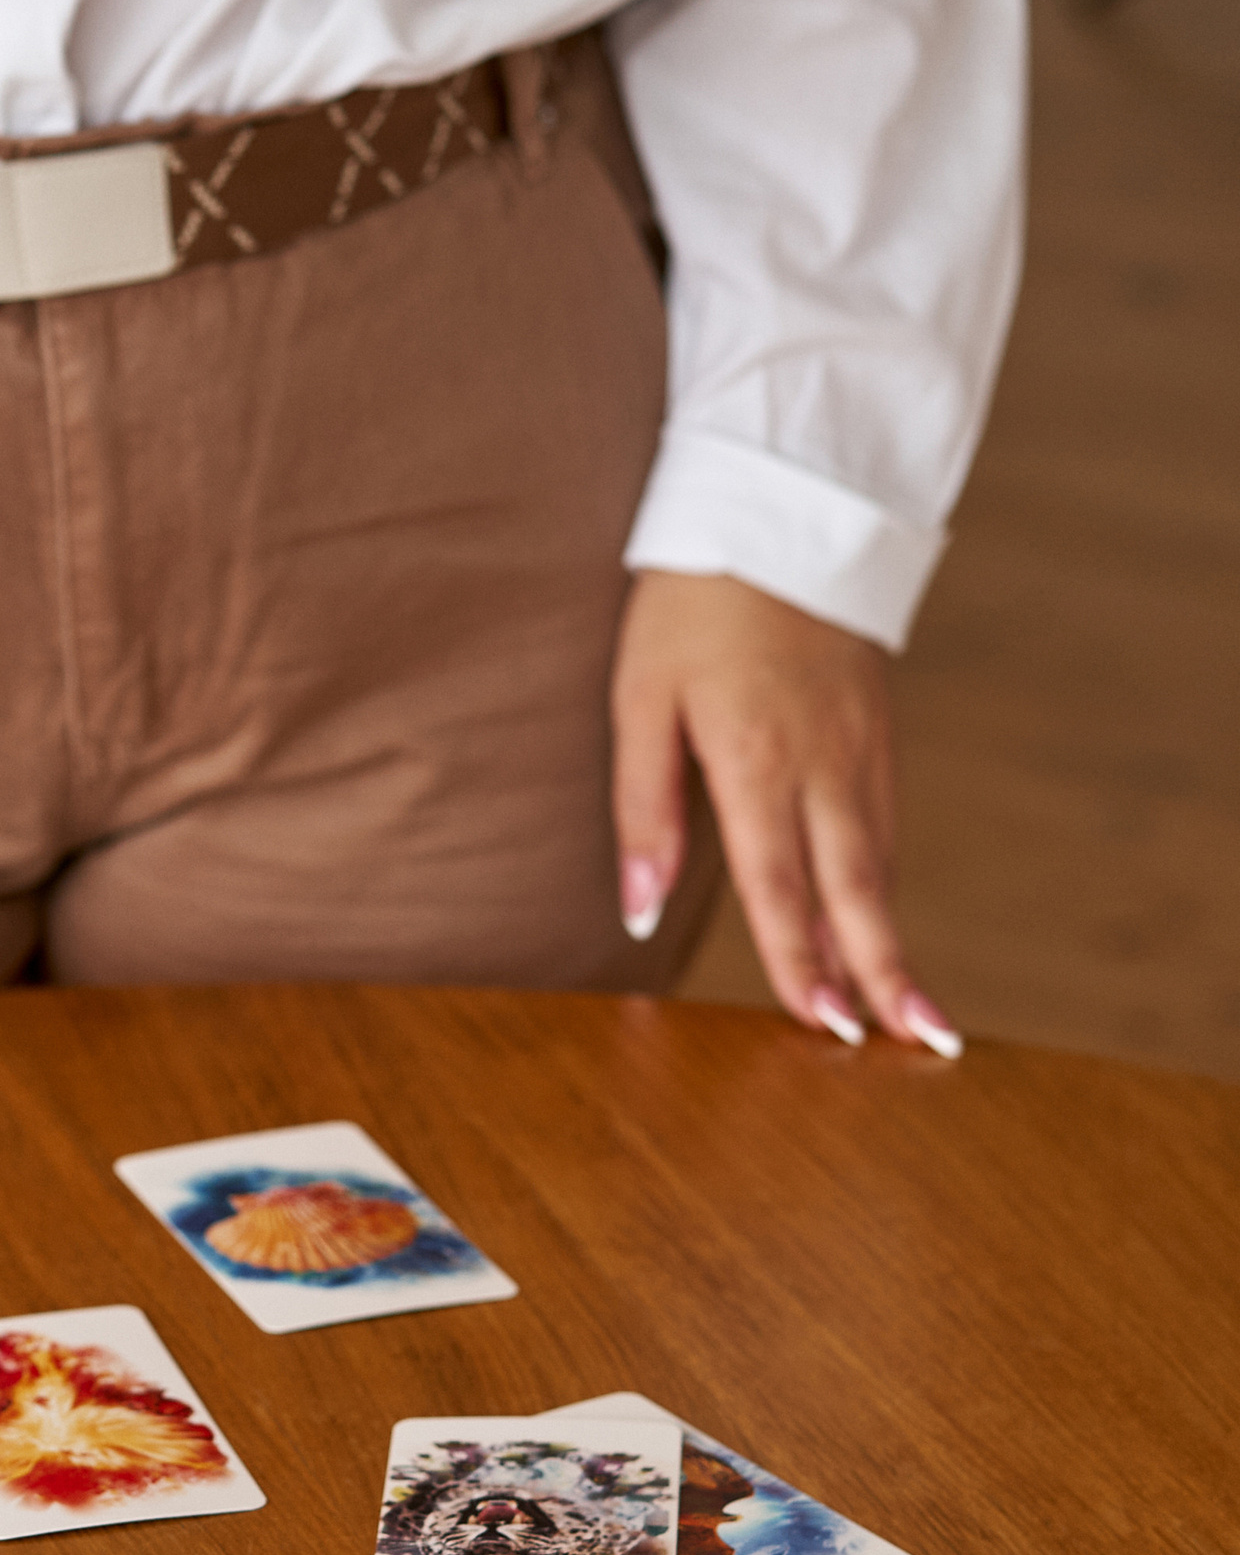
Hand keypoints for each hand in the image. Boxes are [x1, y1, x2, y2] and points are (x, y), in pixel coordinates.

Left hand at [610, 569, 959, 1055]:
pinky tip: (878, 923)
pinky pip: (882, 825)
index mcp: (755, 760)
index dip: (803, 962)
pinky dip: (883, 884)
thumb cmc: (689, 607)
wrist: (778, 512)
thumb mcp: (639, 701)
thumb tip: (639, 909)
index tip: (828, 1028)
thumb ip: (643, 810)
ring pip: (878, 862)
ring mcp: (861, 747)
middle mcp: (823, 763)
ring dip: (891, 939)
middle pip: (856, 889)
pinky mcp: (877, 732)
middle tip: (916, 1042)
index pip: (780, 887)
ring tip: (910, 1012)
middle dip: (883, 973)